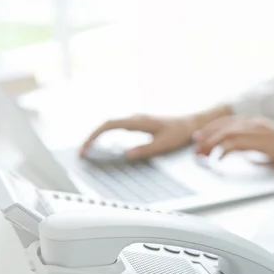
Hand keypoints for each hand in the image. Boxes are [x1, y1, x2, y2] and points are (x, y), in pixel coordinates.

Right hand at [80, 106, 231, 159]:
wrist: (191, 123)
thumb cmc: (179, 133)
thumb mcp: (164, 144)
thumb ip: (145, 149)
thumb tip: (126, 155)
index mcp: (138, 122)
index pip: (109, 125)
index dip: (94, 135)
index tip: (86, 148)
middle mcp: (135, 118)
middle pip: (106, 124)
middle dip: (91, 137)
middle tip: (82, 153)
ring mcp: (136, 120)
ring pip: (111, 125)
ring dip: (98, 136)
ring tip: (88, 150)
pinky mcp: (139, 123)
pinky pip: (118, 127)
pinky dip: (107, 135)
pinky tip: (105, 145)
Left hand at [194, 117, 273, 169]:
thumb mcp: (269, 146)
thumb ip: (253, 146)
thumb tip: (238, 152)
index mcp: (256, 123)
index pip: (227, 122)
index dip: (211, 130)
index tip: (199, 139)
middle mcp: (255, 123)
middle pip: (223, 127)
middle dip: (206, 137)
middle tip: (195, 149)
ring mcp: (259, 131)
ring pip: (227, 134)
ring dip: (211, 144)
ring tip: (202, 154)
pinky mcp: (262, 141)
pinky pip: (237, 143)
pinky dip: (224, 150)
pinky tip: (219, 158)